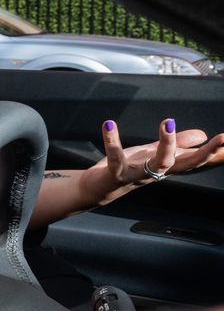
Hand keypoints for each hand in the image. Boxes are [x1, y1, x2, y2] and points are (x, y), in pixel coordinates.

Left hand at [84, 118, 223, 202]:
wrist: (98, 188)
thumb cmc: (129, 168)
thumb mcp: (155, 152)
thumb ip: (178, 144)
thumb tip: (202, 135)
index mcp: (167, 165)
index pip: (197, 159)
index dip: (215, 152)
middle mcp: (156, 172)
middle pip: (186, 165)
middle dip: (206, 153)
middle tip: (223, 138)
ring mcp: (137, 175)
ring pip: (158, 163)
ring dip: (166, 143)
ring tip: (168, 122)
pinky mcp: (115, 174)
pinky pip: (115, 158)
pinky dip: (112, 142)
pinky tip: (109, 124)